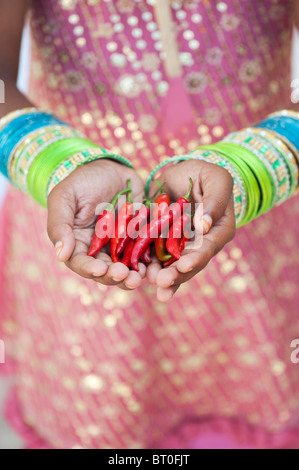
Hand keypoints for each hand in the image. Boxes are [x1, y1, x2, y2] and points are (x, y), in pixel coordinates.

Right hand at [47, 159, 144, 289]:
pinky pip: (146, 251)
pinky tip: (156, 263)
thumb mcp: (64, 199)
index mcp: (79, 244)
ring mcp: (122, 245)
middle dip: (116, 276)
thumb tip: (61, 255)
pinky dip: (151, 259)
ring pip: (128, 267)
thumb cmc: (80, 182)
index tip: (101, 270)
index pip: (82, 263)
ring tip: (141, 277)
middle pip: (107, 271)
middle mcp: (100, 250)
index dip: (91, 269)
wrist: (107, 168)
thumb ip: (60, 226)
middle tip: (127, 277)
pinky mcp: (140, 237)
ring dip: (134, 274)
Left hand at [146, 159, 235, 301]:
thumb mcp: (216, 180)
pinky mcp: (161, 242)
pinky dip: (146, 265)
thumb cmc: (204, 174)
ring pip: (171, 265)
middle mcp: (201, 244)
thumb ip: (215, 201)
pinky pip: (154, 256)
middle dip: (176, 275)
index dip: (195, 258)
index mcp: (218, 231)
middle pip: (189, 263)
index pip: (208, 248)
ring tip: (150, 282)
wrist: (181, 174)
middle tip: (161, 283)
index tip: (182, 265)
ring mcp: (180, 246)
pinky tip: (137, 274)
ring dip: (161, 276)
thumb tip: (204, 226)